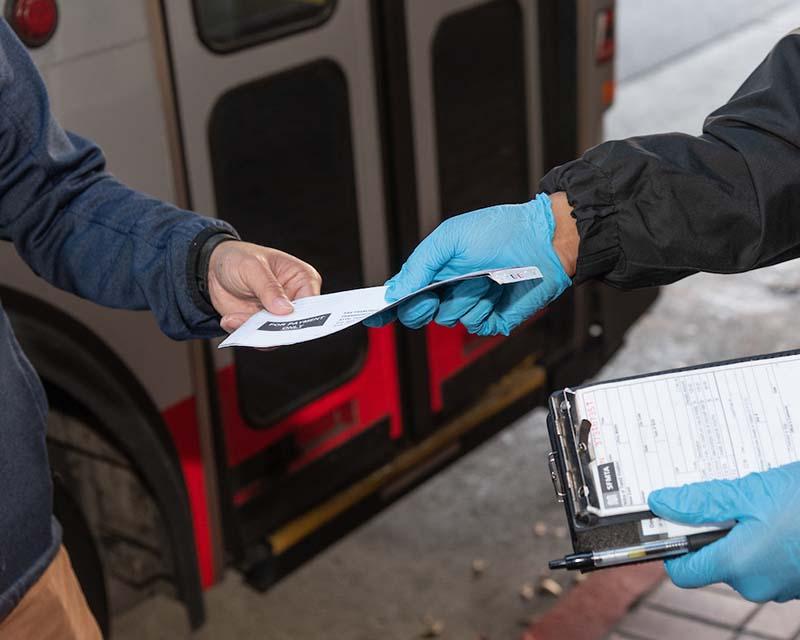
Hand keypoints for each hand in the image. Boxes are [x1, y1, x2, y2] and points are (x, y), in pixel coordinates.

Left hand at [207, 241, 321, 331]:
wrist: (212, 269)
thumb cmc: (239, 258)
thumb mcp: (252, 266)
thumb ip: (269, 288)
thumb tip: (285, 309)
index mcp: (302, 279)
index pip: (313, 303)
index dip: (305, 315)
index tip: (287, 319)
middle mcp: (294, 300)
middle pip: (297, 324)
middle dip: (277, 328)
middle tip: (258, 325)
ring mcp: (277, 316)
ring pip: (276, 335)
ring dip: (255, 332)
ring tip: (234, 318)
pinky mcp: (261, 326)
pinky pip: (258, 338)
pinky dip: (243, 333)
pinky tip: (229, 319)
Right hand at [364, 192, 575, 335]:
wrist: (543, 239)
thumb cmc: (499, 230)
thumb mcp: (451, 237)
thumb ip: (419, 264)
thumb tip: (393, 290)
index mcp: (434, 271)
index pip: (402, 295)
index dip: (386, 307)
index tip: (374, 315)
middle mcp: (449, 291)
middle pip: (419, 314)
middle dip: (424, 305)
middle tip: (436, 291)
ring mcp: (471, 305)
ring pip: (450, 319)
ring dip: (464, 299)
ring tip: (484, 277)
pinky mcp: (494, 319)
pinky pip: (477, 326)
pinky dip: (484, 310)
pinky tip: (496, 292)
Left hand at [649, 462, 799, 601]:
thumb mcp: (747, 492)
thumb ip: (700, 502)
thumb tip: (661, 502)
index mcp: (737, 566)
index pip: (682, 571)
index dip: (671, 546)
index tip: (669, 522)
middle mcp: (757, 584)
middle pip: (712, 560)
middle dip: (711, 529)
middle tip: (722, 498)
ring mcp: (781, 586)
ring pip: (741, 557)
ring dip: (740, 530)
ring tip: (756, 502)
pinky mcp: (797, 579)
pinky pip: (767, 559)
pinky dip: (764, 538)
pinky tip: (776, 515)